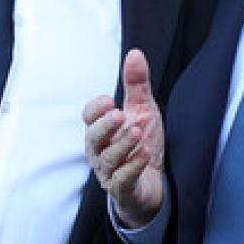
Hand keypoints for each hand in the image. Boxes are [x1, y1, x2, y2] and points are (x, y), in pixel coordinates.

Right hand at [84, 49, 164, 227]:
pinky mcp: (123, 190)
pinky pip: (122, 180)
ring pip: (108, 159)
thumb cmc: (142, 143)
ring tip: (137, 132)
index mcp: (101, 130)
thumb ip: (137, 84)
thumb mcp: (143, 110)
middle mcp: (100, 151)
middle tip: (119, 114)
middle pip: (93, 138)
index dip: (96, 109)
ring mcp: (110, 172)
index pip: (89, 117)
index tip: (109, 100)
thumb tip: (135, 53)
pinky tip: (144, 154)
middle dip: (104, 126)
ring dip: (122, 144)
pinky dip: (132, 167)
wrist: (154, 182)